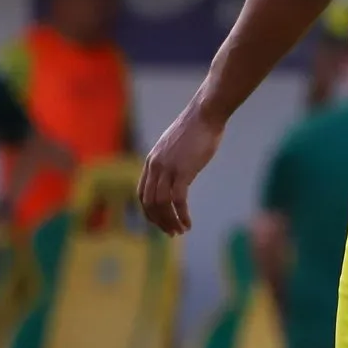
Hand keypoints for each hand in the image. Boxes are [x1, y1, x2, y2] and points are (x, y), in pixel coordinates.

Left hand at [139, 102, 223, 235]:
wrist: (205, 114)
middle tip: (171, 233)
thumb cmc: (196, 128)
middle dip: (159, 221)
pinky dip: (182, 215)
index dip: (149, 212)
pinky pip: (178, 200)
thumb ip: (171, 161)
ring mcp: (168, 168)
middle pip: (150, 202)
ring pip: (162, 204)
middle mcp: (155, 166)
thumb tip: (176, 173)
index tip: (160, 223)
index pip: (142, 194)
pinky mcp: (183, 171)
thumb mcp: (176, 146)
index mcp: (151, 161)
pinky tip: (188, 223)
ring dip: (170, 221)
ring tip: (180, 231)